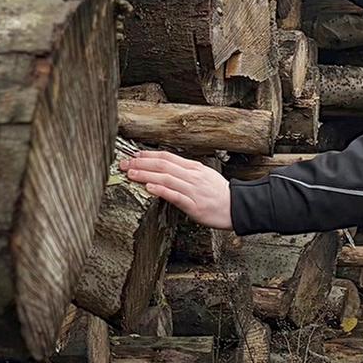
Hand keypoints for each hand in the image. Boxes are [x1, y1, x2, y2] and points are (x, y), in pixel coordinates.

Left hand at [118, 150, 232, 229]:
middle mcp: (192, 176)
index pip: (167, 157)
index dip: (148, 155)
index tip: (133, 156)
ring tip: (130, 173)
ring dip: (146, 175)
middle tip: (124, 164)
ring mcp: (193, 190)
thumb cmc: (219, 194)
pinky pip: (175, 196)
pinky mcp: (194, 205)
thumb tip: (166, 170)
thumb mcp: (204, 176)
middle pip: (163, 165)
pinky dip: (161, 190)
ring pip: (166, 179)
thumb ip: (185, 172)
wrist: (238, 207)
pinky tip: (149, 188)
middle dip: (141, 163)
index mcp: (193, 168)